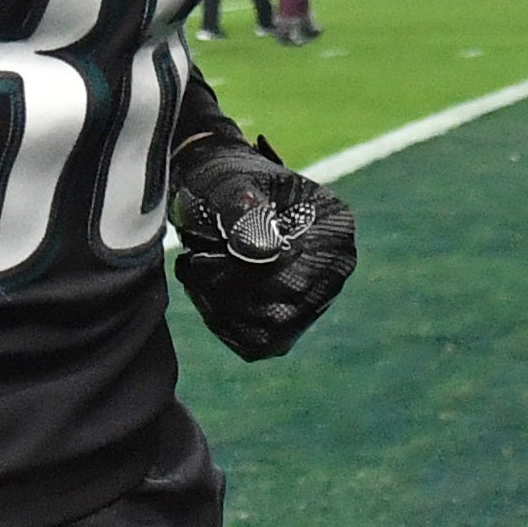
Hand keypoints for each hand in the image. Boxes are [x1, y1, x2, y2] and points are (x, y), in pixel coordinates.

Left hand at [169, 137, 356, 360]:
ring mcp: (317, 298)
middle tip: (191, 263)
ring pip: (267, 332)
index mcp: (333, 226)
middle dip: (224, 292)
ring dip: (219, 308)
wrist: (215, 194)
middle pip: (281, 309)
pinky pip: (256, 343)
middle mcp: (335, 268)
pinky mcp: (290, 321)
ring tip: (195, 271)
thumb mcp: (226, 186)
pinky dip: (222, 323)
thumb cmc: (221, 183)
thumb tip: (262, 250)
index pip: (293, 276)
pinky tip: (204, 290)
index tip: (197, 257)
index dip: (238, 276)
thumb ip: (242, 210)